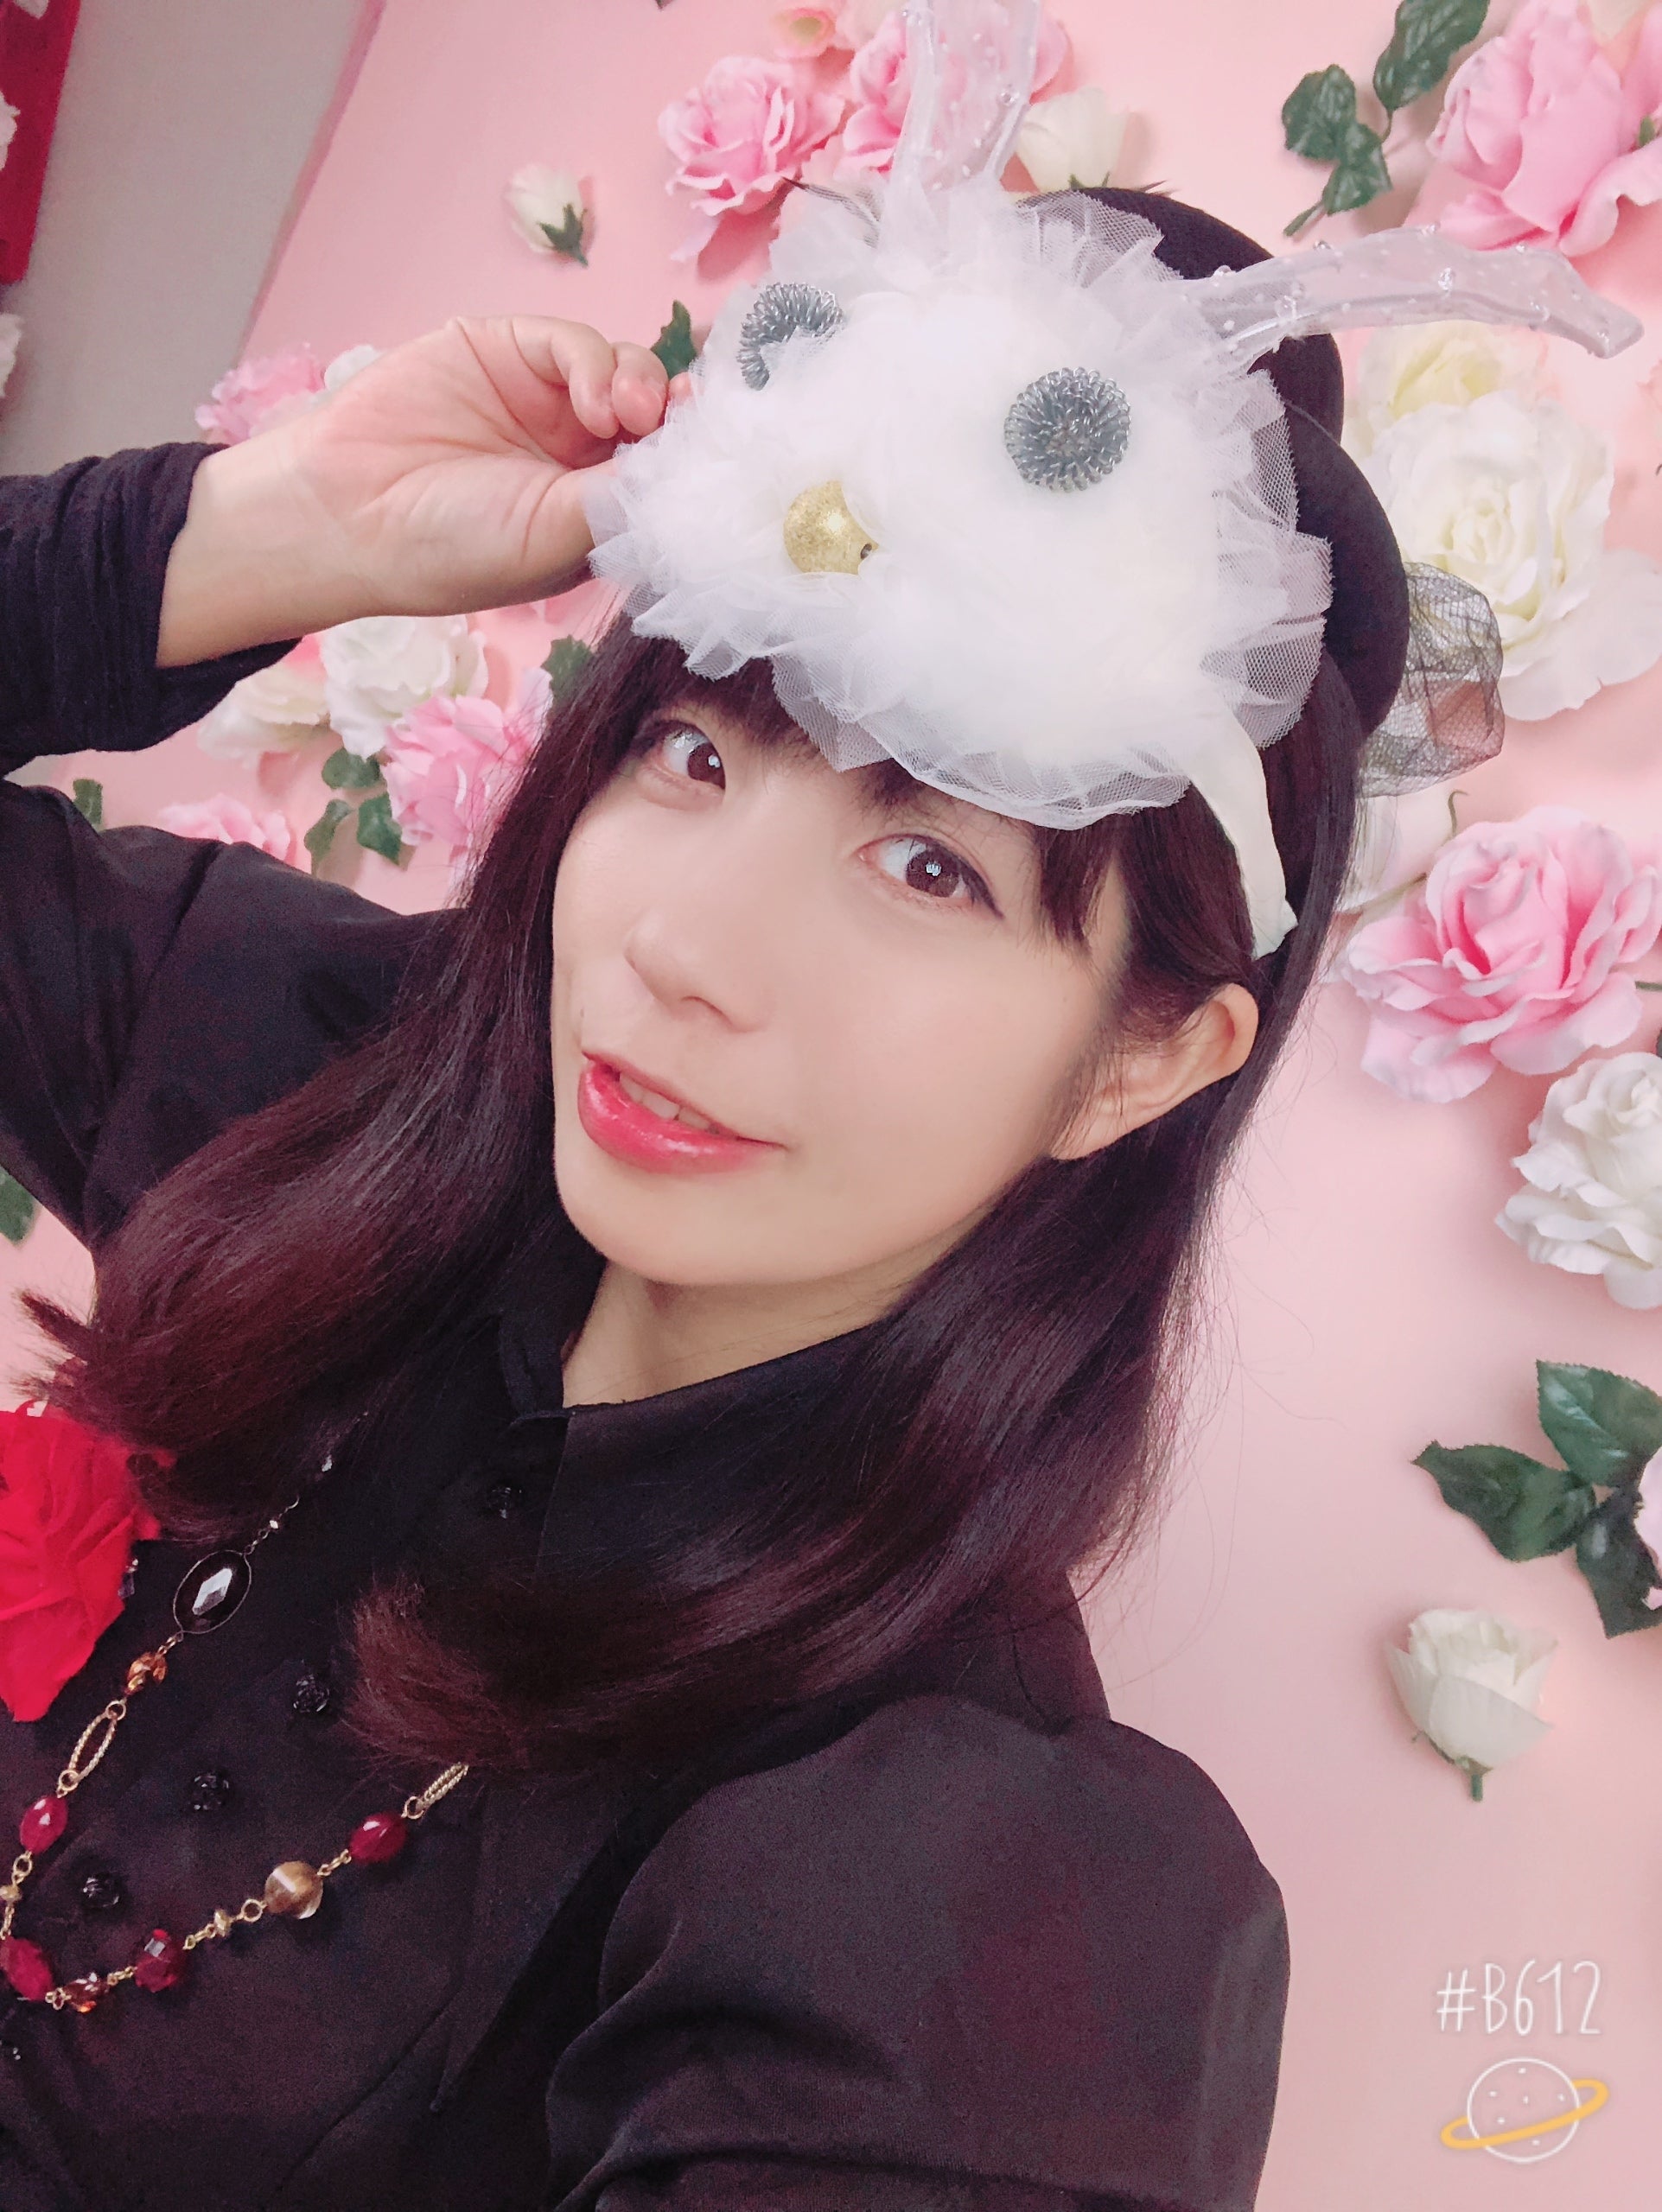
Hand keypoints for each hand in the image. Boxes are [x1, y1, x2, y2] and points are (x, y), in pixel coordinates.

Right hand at [158, 315, 674, 665]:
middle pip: (662, 418)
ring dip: (644, 387)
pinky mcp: (508, 351)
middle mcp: (580, 457)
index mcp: (598, 514)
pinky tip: (593, 397)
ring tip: (629, 412)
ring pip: (629, 374)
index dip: (704, 460)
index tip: (734, 457)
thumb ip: (629, 496)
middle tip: (692, 422)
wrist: (346, 511)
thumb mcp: (557, 536)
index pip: (671, 476)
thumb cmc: (449, 548)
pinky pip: (576, 343)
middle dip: (684, 416)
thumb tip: (702, 469)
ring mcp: (546, 402)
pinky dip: (596, 361)